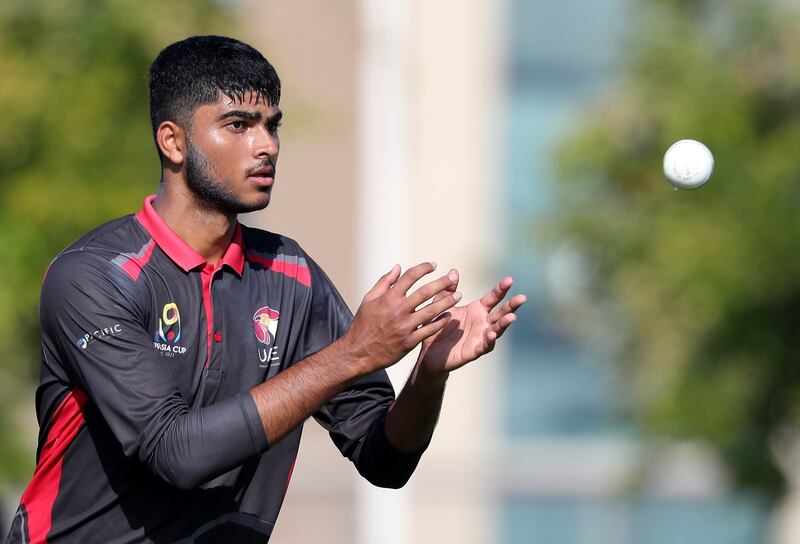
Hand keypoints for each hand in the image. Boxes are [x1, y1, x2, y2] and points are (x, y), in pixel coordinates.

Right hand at [340, 262, 462, 373]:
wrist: (358, 352)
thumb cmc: (363, 325)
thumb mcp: (369, 299)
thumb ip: (384, 282)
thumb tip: (398, 267)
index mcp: (388, 298)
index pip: (409, 277)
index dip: (423, 268)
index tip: (433, 265)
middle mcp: (398, 310)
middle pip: (425, 292)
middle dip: (442, 282)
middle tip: (453, 276)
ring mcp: (405, 327)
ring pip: (431, 311)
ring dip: (446, 302)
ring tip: (458, 295)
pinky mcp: (409, 342)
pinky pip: (429, 330)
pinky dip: (440, 322)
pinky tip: (448, 316)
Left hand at [418, 273, 525, 374]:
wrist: (429, 351)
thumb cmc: (439, 326)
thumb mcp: (441, 305)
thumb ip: (448, 290)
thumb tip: (453, 271)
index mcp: (478, 310)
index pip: (493, 297)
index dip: (501, 289)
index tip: (510, 279)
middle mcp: (483, 323)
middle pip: (501, 313)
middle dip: (512, 306)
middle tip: (522, 297)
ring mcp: (480, 337)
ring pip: (496, 330)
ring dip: (504, 324)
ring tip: (511, 317)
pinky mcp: (473, 351)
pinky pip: (483, 346)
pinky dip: (488, 341)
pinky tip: (491, 335)